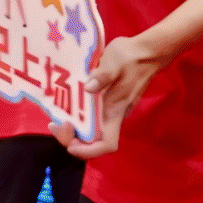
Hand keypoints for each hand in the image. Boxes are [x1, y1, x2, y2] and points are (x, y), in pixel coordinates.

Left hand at [52, 33, 164, 158]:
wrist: (147, 51)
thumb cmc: (131, 56)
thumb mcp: (115, 61)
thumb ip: (103, 74)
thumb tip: (88, 88)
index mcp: (115, 110)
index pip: (107, 144)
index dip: (89, 150)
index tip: (71, 144)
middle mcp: (112, 115)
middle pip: (92, 141)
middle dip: (71, 139)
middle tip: (55, 124)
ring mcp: (109, 110)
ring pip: (89, 131)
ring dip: (71, 129)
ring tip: (55, 117)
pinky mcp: (106, 103)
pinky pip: (89, 118)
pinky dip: (75, 117)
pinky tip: (63, 106)